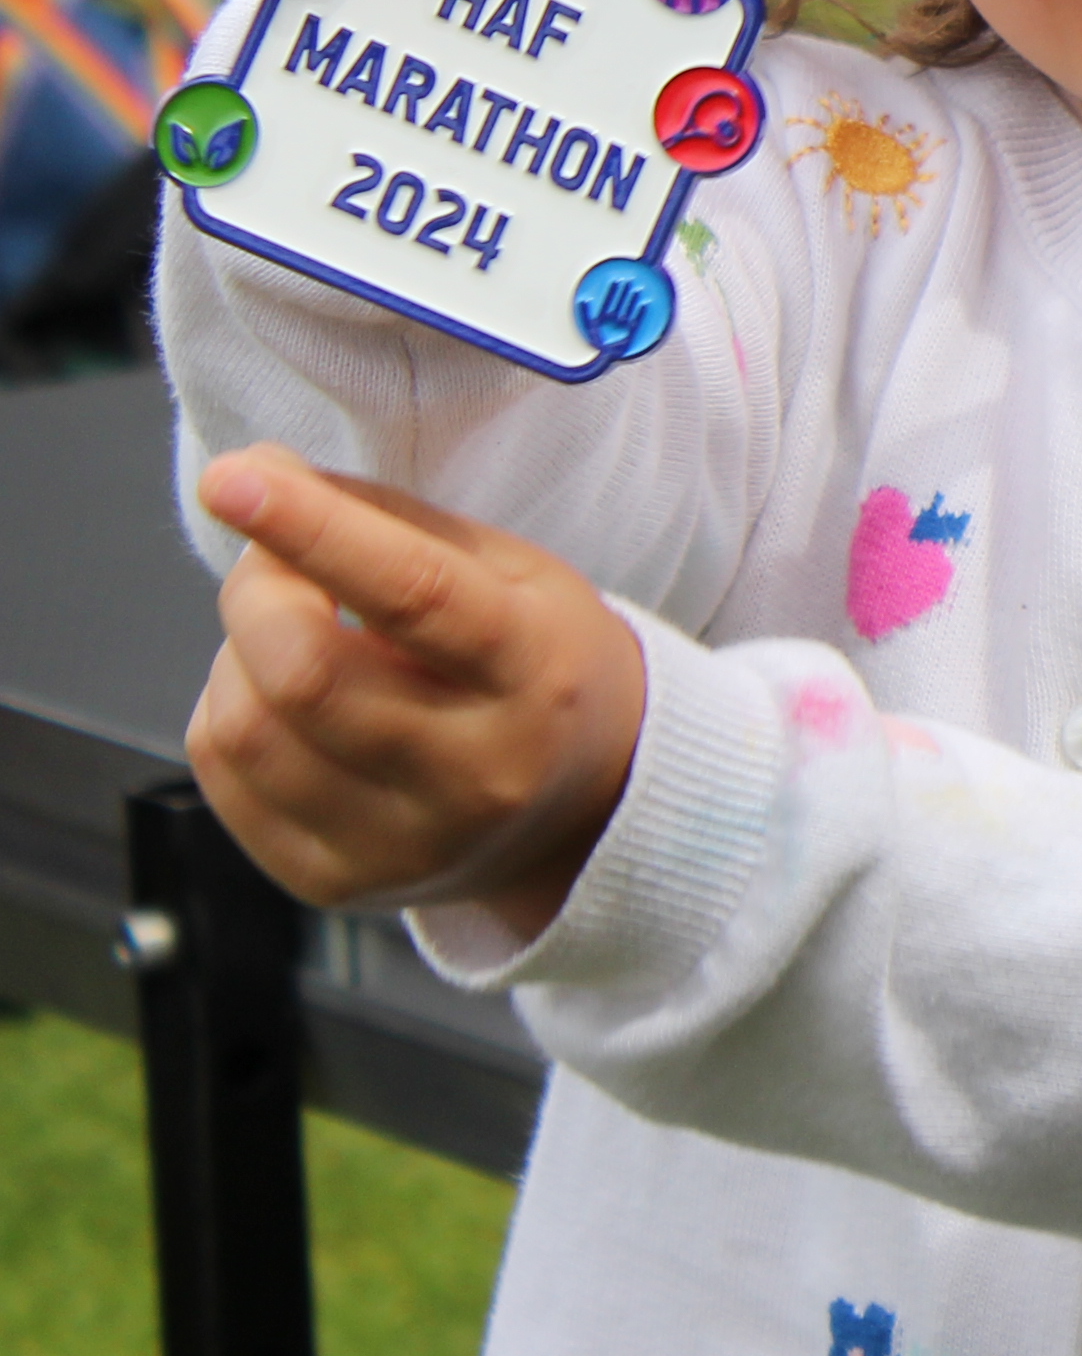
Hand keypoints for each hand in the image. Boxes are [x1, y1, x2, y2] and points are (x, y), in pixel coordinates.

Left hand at [187, 447, 647, 936]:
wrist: (583, 807)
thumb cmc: (538, 663)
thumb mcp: (510, 572)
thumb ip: (391, 521)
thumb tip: (261, 473)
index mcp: (533, 673)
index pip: (415, 596)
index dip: (317, 531)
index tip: (237, 478)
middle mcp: (475, 772)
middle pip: (307, 672)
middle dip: (256, 590)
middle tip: (271, 559)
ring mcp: (402, 841)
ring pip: (247, 728)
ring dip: (238, 655)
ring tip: (287, 636)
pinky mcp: (335, 882)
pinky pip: (224, 777)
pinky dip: (229, 711)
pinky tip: (283, 700)